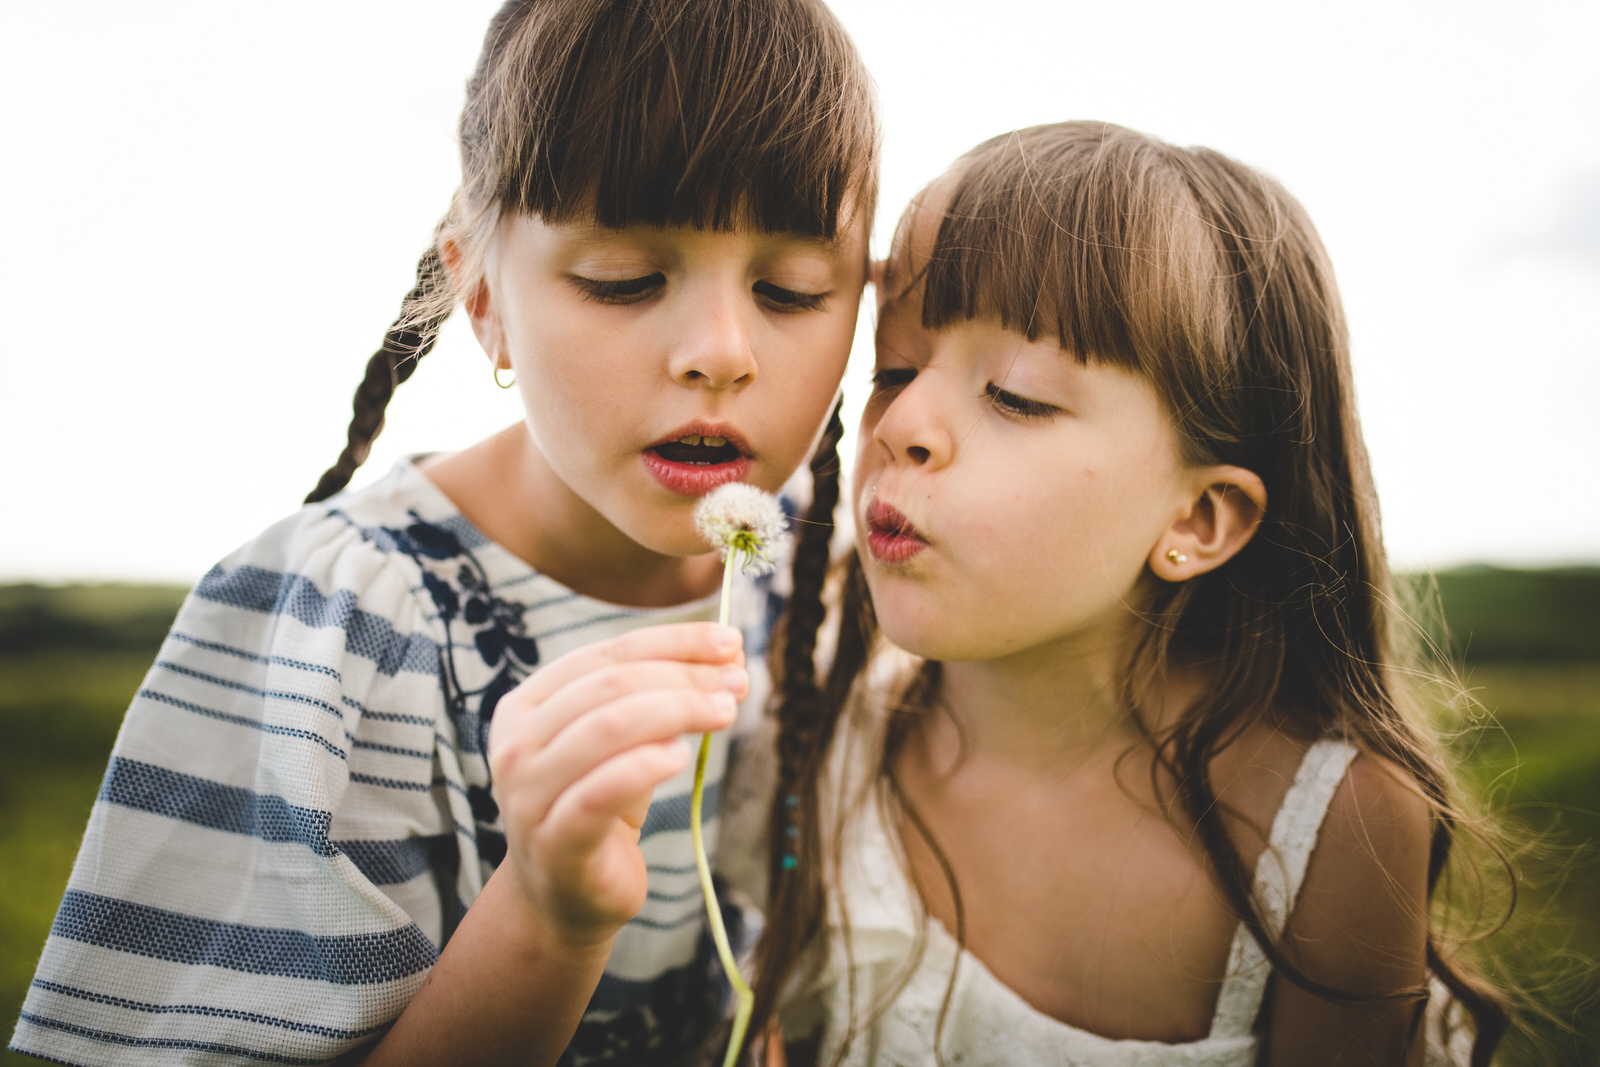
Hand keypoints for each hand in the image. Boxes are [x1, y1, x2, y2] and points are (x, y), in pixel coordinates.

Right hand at [485, 622, 745, 947]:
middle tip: (738, 680)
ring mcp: (528, 793)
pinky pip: (601, 791)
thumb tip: (730, 650)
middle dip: (685, 675)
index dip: (673, 641)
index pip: (608, 653)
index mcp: (528, 704)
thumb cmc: (599, 805)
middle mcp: (516, 743)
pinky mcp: (554, 840)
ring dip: (677, 710)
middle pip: (612, 685)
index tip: (729, 640)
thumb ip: (664, 694)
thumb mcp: (627, 743)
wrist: (564, 897)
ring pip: (608, 728)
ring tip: (725, 711)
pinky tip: (680, 756)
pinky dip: (645, 765)